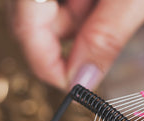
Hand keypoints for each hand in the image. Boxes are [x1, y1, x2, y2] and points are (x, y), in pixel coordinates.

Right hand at [12, 0, 143, 90]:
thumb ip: (105, 36)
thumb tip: (82, 82)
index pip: (24, 27)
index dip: (47, 64)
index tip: (75, 89)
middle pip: (33, 23)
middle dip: (71, 41)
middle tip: (106, 43)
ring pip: (50, 13)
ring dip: (84, 24)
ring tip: (118, 6)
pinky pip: (63, 2)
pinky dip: (86, 10)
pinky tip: (109, 2)